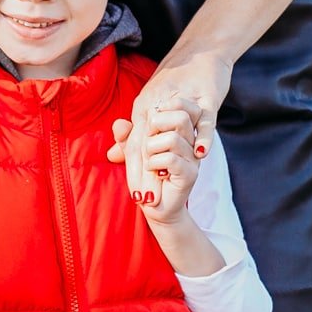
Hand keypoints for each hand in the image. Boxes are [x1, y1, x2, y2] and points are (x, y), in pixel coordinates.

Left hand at [107, 50, 230, 203]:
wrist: (200, 52)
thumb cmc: (175, 85)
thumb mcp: (150, 110)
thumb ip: (133, 135)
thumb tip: (112, 156)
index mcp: (145, 107)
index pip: (137, 141)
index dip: (135, 167)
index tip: (137, 194)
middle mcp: (160, 104)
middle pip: (149, 136)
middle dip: (148, 168)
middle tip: (148, 191)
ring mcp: (185, 105)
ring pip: (173, 128)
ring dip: (171, 148)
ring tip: (167, 168)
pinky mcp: (208, 103)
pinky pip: (205, 122)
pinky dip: (203, 137)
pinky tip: (201, 152)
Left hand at [128, 101, 200, 221]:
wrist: (154, 205)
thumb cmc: (145, 174)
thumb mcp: (132, 150)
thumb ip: (125, 135)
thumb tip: (119, 124)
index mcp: (180, 132)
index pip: (178, 106)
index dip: (158, 114)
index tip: (148, 129)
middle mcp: (190, 142)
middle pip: (180, 117)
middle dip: (155, 127)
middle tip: (149, 145)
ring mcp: (192, 158)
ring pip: (171, 138)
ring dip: (151, 150)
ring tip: (151, 162)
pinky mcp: (190, 174)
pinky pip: (170, 159)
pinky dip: (154, 164)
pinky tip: (155, 172)